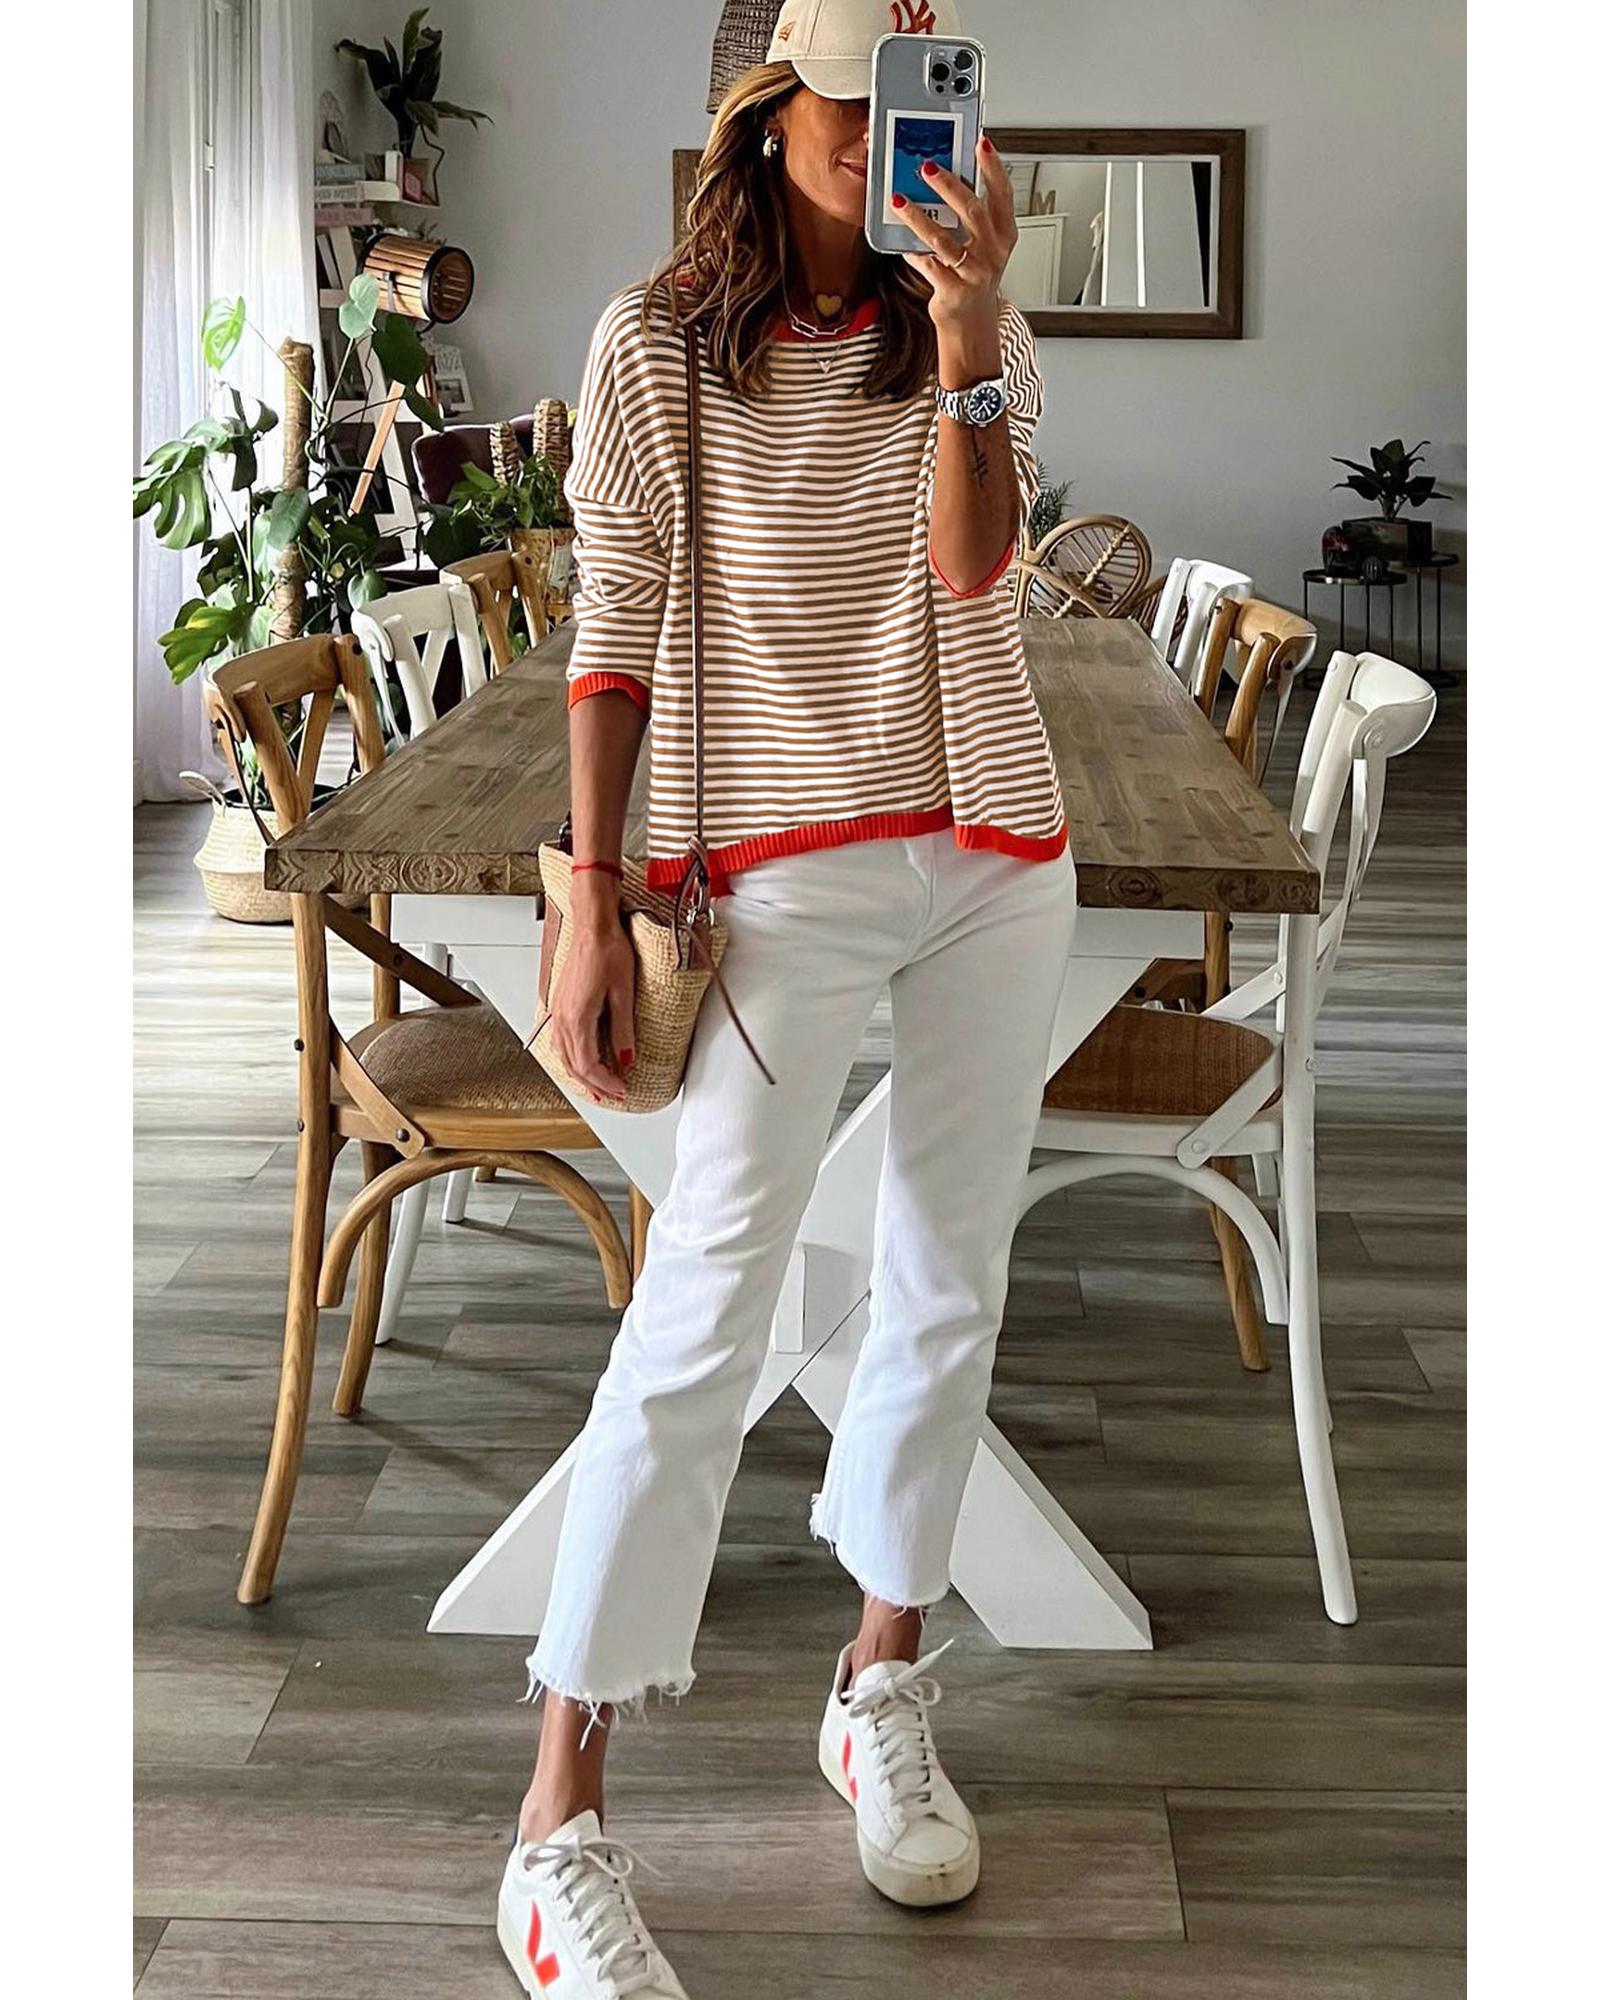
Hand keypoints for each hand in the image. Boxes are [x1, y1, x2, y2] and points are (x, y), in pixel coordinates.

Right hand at [548, 908, 635, 1105]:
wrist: (593, 926)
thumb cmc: (608, 951)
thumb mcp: (623, 994)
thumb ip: (623, 1029)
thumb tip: (626, 1058)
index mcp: (577, 1018)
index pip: (588, 1064)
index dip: (605, 1082)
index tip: (622, 1090)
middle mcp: (562, 1018)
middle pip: (574, 1065)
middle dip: (594, 1084)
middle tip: (613, 1095)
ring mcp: (558, 1011)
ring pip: (563, 1056)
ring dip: (580, 1074)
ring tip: (597, 1086)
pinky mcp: (560, 1004)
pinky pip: (560, 1041)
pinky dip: (571, 1058)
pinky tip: (580, 1059)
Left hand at [893, 134, 1015, 335]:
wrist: (971, 322)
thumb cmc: (974, 276)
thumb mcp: (983, 243)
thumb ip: (971, 215)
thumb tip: (943, 176)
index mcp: (1005, 234)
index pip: (1003, 193)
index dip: (993, 167)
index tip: (981, 142)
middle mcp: (993, 252)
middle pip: (972, 211)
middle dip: (948, 186)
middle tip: (927, 167)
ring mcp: (974, 273)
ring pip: (943, 239)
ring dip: (918, 217)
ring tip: (898, 200)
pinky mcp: (953, 291)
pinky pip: (927, 264)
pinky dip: (911, 251)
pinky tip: (899, 239)